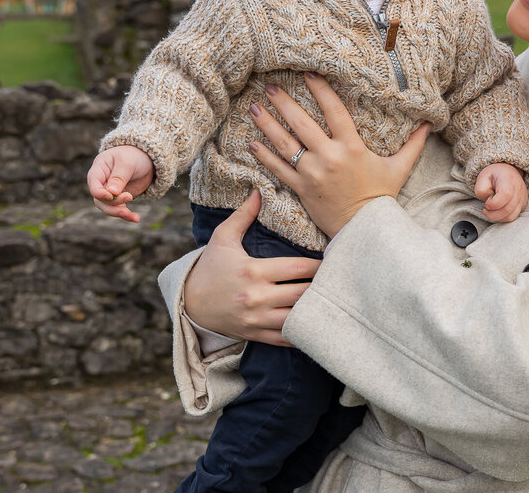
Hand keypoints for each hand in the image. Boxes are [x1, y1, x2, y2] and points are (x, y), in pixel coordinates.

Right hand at [87, 145, 154, 222]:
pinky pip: (119, 209)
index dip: (100, 193)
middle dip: (113, 203)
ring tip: (133, 216)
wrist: (145, 158)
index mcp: (98, 169)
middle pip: (100, 199)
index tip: (112, 195)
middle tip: (130, 197)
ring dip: (119, 212)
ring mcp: (109, 191)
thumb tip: (111, 193)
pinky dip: (127, 215)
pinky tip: (136, 218)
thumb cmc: (133, 155)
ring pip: (108, 207)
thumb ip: (119, 177)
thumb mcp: (127, 163)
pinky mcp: (119, 198)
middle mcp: (101, 182)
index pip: (93, 185)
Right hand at [183, 190, 319, 346]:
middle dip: (323, 287)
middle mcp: (257, 297)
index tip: (334, 261)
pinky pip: (286, 338)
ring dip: (315, 309)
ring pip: (298, 317)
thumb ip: (243, 215)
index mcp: (253, 271)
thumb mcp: (223, 238)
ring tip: (332, 300)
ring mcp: (256, 319)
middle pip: (303, 294)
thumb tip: (259, 191)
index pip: (299, 269)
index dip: (321, 266)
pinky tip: (316, 323)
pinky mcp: (255, 335)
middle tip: (341, 280)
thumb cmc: (210, 267)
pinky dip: (303, 333)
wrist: (188, 303)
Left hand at [248, 72, 431, 238]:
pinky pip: (278, 169)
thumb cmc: (381, 197)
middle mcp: (330, 157)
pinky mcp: (301, 189)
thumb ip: (413, 144)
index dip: (321, 90)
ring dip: (267, 124)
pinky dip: (264, 156)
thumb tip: (430, 123)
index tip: (308, 73)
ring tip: (254, 108)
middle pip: (302, 124)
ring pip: (285, 144)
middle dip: (284, 103)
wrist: (364, 229)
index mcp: (352, 148)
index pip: (334, 111)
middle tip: (269, 86)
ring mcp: (312, 173)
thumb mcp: (399, 168)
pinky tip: (251, 143)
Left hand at [475, 163, 527, 222]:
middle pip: (508, 209)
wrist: (508, 171)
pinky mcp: (523, 205)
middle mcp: (518, 190)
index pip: (506, 196)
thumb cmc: (494, 175)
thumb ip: (481, 190)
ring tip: (491, 210)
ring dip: (497, 217)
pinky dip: (503, 218)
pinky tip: (497, 211)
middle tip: (485, 209)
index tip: (486, 203)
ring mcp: (522, 198)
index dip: (493, 204)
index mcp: (509, 180)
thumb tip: (488, 201)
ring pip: (511, 216)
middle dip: (493, 214)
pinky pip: (513, 217)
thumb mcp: (482, 177)